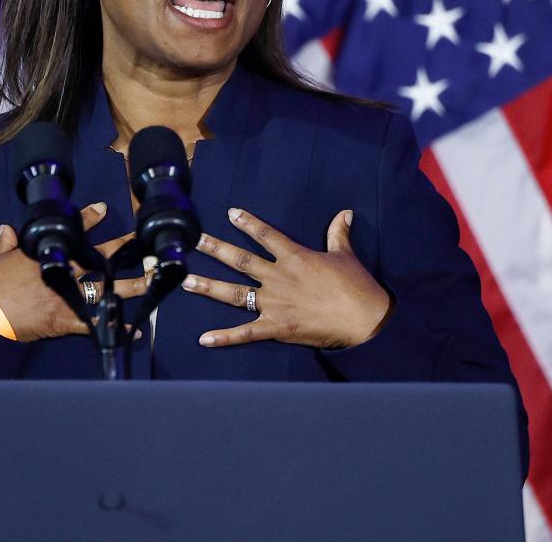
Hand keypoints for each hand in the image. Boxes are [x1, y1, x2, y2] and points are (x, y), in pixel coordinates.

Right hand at [0, 203, 147, 341]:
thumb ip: (5, 244)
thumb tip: (7, 230)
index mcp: (45, 253)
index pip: (71, 230)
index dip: (89, 218)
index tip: (103, 208)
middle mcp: (62, 270)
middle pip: (99, 256)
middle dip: (124, 248)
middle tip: (144, 242)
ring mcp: (66, 295)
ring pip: (106, 287)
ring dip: (131, 285)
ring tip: (152, 280)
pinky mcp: (64, 319)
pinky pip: (95, 323)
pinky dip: (114, 327)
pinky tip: (134, 330)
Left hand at [183, 208, 391, 349]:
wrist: (365, 319)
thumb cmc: (357, 287)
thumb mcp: (345, 256)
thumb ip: (338, 233)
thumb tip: (344, 213)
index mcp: (295, 257)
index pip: (266, 235)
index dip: (247, 223)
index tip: (230, 212)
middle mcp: (279, 277)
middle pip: (240, 260)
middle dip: (215, 249)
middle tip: (193, 240)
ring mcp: (275, 303)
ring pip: (235, 293)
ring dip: (209, 287)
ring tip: (186, 281)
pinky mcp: (277, 326)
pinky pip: (246, 333)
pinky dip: (224, 337)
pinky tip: (204, 339)